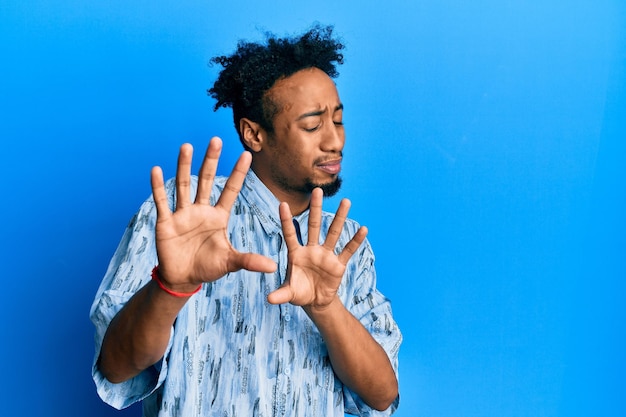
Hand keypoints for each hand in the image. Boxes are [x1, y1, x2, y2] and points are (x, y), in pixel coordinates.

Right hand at [151, 137, 276, 291]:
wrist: (183, 279)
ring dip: (184, 166)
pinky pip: (162, 202)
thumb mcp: (230, 263)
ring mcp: (183, 214)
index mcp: (218, 216)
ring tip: (187, 146)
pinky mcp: (166, 222)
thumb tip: (273, 268)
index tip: (247, 154)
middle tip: (217, 140)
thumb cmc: (207, 267)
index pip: (231, 191)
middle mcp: (201, 210)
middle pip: (207, 180)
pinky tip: (156, 170)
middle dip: (211, 161)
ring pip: (184, 185)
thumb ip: (249, 261)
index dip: (238, 173)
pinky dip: (158, 187)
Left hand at [267, 188, 367, 309]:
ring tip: (346, 201)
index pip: (290, 234)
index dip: (286, 220)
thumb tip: (269, 299)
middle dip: (315, 208)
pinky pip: (347, 250)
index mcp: (296, 254)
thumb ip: (280, 294)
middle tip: (317, 190)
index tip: (282, 204)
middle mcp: (311, 250)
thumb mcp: (289, 293)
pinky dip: (355, 241)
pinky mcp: (338, 264)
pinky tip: (363, 229)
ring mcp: (326, 255)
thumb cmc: (299, 293)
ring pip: (333, 233)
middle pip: (313, 225)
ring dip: (339, 218)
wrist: (315, 301)